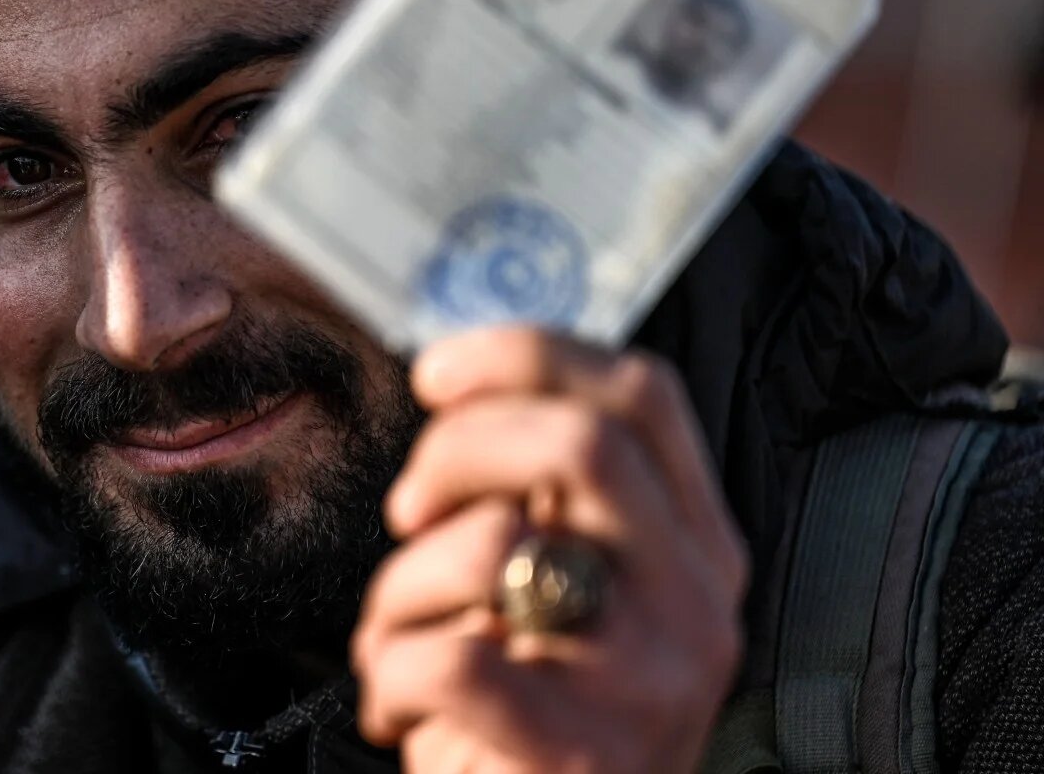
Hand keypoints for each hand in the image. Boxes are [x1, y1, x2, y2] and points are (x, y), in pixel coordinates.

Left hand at [350, 327, 748, 773]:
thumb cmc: (534, 711)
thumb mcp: (573, 588)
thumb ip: (554, 499)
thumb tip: (460, 390)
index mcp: (699, 548)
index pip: (641, 396)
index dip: (527, 356)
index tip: (437, 373)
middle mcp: (697, 605)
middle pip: (581, 443)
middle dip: (456, 448)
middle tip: (410, 509)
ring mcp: (650, 682)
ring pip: (498, 543)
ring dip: (401, 582)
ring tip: (395, 632)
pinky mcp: (584, 754)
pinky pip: (451, 659)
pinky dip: (391, 670)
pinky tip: (396, 702)